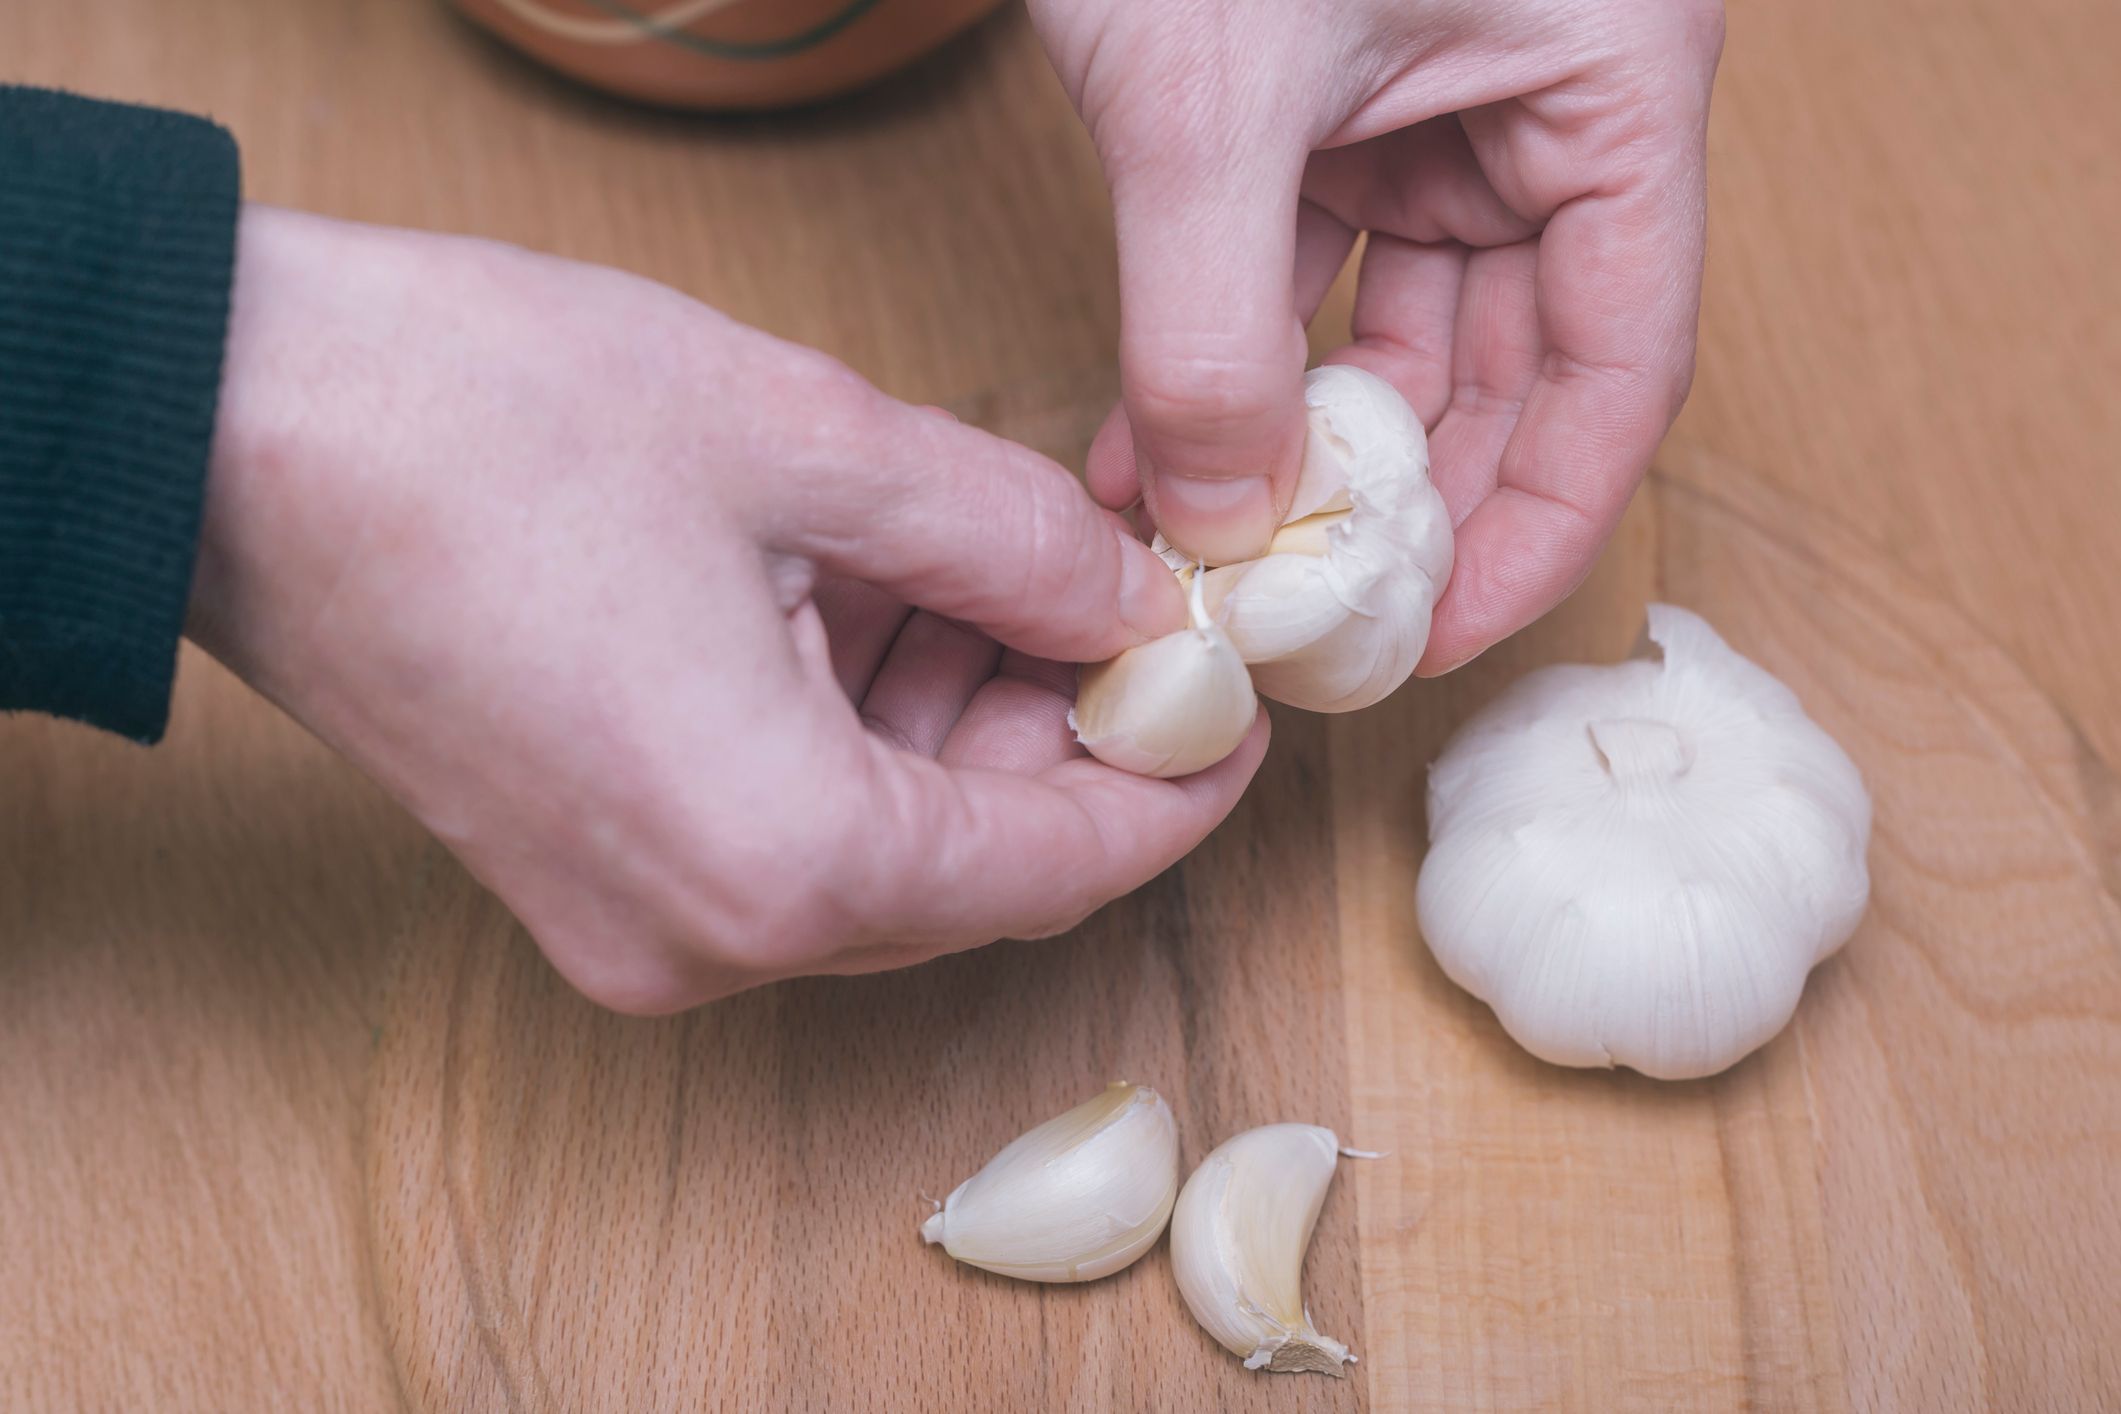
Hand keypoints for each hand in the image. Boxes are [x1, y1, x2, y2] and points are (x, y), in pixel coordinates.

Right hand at [189, 207, 1265, 1011]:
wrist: (225, 427)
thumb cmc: (484, 422)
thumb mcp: (814, 444)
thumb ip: (1019, 543)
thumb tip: (1139, 606)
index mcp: (785, 861)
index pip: (1062, 863)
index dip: (1180, 782)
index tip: (1242, 704)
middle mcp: (711, 940)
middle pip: (973, 868)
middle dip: (1068, 734)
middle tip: (1125, 599)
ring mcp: (634, 925)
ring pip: (881, 850)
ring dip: (960, 722)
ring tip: (992, 568)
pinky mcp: (584, 878)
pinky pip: (782, 832)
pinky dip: (859, 732)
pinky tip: (878, 601)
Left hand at [1029, 0, 1722, 671]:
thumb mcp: (1212, 104)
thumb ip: (1214, 330)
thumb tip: (1220, 524)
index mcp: (1610, 80)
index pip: (1624, 359)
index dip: (1542, 518)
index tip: (1442, 635)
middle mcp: (1542, 103)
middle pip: (1511, 364)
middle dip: (1400, 502)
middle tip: (1309, 624)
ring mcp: (1431, 105)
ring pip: (1397, 334)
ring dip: (1298, 450)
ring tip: (1209, 556)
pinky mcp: (1324, 109)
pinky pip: (1298, 276)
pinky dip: (1230, 366)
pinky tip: (1156, 460)